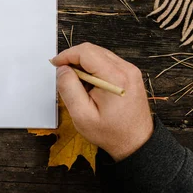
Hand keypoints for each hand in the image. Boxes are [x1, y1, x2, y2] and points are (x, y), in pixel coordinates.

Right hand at [51, 43, 152, 161]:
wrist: (136, 142)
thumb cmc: (111, 133)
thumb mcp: (82, 115)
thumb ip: (69, 88)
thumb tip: (62, 69)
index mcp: (115, 78)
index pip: (86, 52)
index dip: (67, 55)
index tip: (56, 64)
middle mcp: (126, 70)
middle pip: (93, 50)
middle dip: (74, 59)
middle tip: (64, 76)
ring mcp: (130, 71)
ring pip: (99, 54)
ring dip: (84, 64)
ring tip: (79, 85)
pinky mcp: (130, 74)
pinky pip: (107, 62)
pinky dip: (94, 69)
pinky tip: (90, 85)